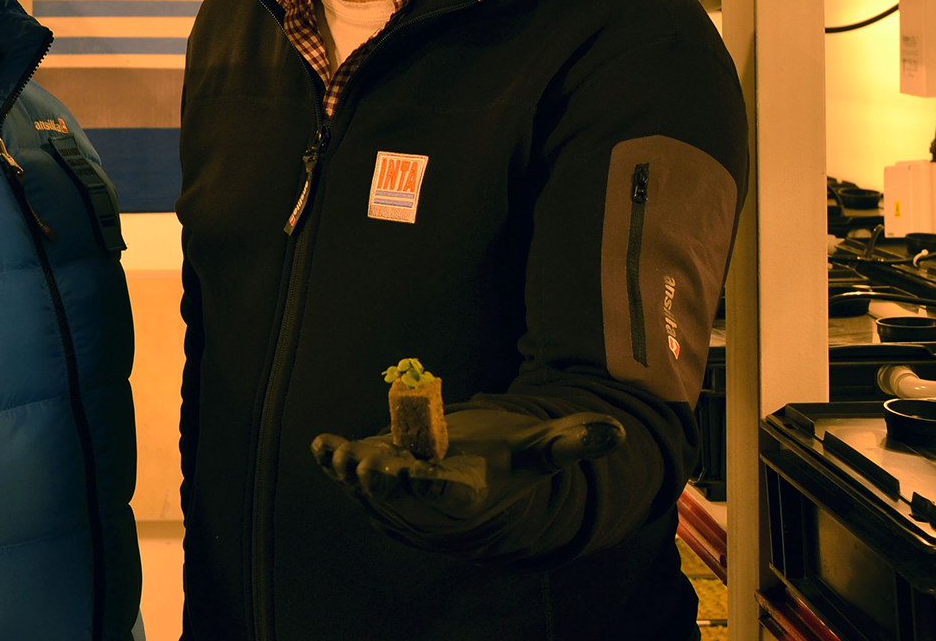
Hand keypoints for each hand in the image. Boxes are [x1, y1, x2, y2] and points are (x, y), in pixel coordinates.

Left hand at [311, 408, 623, 540]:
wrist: (474, 484)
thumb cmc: (506, 462)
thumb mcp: (537, 449)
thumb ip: (569, 442)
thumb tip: (615, 431)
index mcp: (467, 495)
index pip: (445, 495)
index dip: (427, 486)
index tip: (411, 473)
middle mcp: (426, 504)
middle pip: (399, 497)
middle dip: (381, 482)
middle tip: (365, 465)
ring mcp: (395, 494)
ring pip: (369, 490)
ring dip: (350, 474)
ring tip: (336, 456)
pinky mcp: (373, 478)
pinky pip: (349, 474)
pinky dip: (333, 462)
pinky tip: (320, 446)